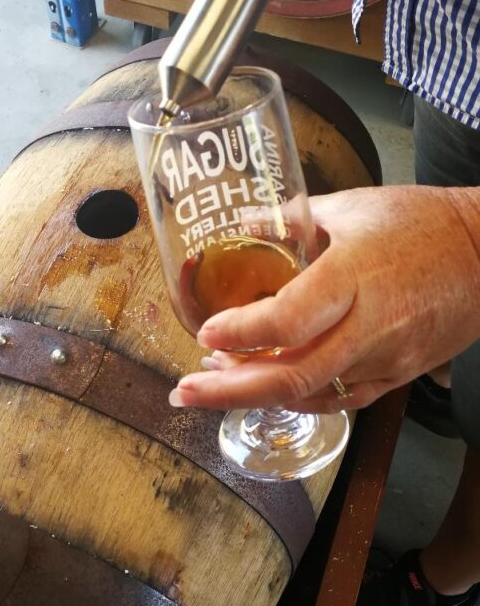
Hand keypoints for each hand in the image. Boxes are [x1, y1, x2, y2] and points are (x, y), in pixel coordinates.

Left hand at [169, 185, 479, 412]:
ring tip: (211, 389)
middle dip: (228, 391)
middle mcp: (369, 325)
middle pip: (291, 376)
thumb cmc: (423, 221)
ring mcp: (386, 357)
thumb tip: (241, 223)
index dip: (240, 332)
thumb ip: (290, 217)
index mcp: (354, 275)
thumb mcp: (353, 206)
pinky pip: (342, 400)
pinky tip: (266, 391)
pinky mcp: (398, 374)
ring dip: (256, 398)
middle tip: (183, 391)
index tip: (205, 331)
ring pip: (313, 394)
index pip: (287, 320)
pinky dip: (298, 399)